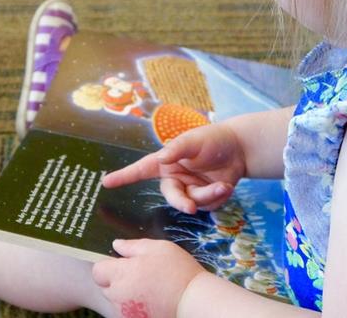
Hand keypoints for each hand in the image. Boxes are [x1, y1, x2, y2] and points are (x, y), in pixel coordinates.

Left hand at [92, 239, 206, 317]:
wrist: (194, 300)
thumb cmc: (177, 270)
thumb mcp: (157, 248)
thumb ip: (133, 246)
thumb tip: (117, 245)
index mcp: (120, 274)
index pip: (97, 270)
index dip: (108, 266)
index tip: (123, 264)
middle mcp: (118, 295)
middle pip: (106, 287)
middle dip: (116, 280)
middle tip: (139, 274)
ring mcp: (126, 312)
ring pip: (117, 301)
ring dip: (125, 294)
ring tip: (148, 288)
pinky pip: (128, 311)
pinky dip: (135, 306)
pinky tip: (152, 300)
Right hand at [103, 123, 245, 213]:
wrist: (240, 150)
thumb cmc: (213, 139)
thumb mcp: (194, 140)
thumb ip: (177, 149)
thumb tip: (160, 158)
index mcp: (166, 162)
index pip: (141, 170)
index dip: (124, 176)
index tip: (106, 182)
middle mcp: (175, 177)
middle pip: (171, 196)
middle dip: (181, 202)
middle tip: (190, 207)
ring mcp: (189, 189)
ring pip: (192, 203)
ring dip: (208, 196)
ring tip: (224, 185)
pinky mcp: (204, 198)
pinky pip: (206, 206)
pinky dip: (218, 198)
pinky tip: (227, 186)